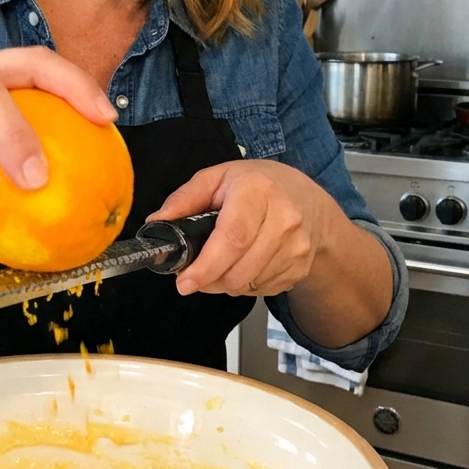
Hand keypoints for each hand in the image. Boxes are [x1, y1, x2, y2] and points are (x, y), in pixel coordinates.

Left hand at [148, 160, 330, 296]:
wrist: (312, 202)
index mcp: (258, 191)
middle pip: (239, 270)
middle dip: (209, 280)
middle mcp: (284, 219)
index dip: (206, 266)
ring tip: (222, 262)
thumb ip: (185, 199)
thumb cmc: (259, 185)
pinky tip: (244, 263)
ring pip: (248, 285)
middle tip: (195, 274)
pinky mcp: (300, 269)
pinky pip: (262, 291)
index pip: (233, 237)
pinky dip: (245, 285)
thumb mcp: (219, 178)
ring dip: (225, 283)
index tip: (184, 281)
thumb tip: (156, 224)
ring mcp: (297, 247)